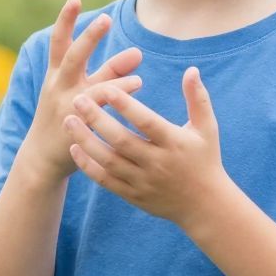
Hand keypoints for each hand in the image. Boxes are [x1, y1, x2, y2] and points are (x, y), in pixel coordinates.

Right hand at [23, 0, 142, 184]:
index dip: (66, 19)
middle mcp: (58, 87)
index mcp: (56, 74)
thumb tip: (137, 53)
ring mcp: (66, 108)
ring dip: (115, 76)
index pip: (59, 42)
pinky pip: (99, 112)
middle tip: (106, 20)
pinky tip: (136, 87)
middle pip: (72, 57)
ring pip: (90, 87)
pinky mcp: (76, 128)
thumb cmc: (66, 117)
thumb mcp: (82, 90)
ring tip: (137, 62)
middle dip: (88, 38)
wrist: (43, 158)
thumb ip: (110, 72)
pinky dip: (117, 98)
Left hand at [65, 66, 231, 231]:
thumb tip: (191, 70)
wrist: (205, 206)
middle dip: (97, 119)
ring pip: (108, 161)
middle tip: (77, 99)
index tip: (106, 89)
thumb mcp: (207, 129)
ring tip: (68, 121)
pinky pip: (105, 180)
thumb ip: (198, 99)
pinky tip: (74, 148)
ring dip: (85, 140)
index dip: (126, 106)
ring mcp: (143, 182)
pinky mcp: (133, 195)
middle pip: (121, 140)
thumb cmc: (205, 160)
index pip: (146, 122)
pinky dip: (88, 165)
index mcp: (174, 143)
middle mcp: (157, 163)